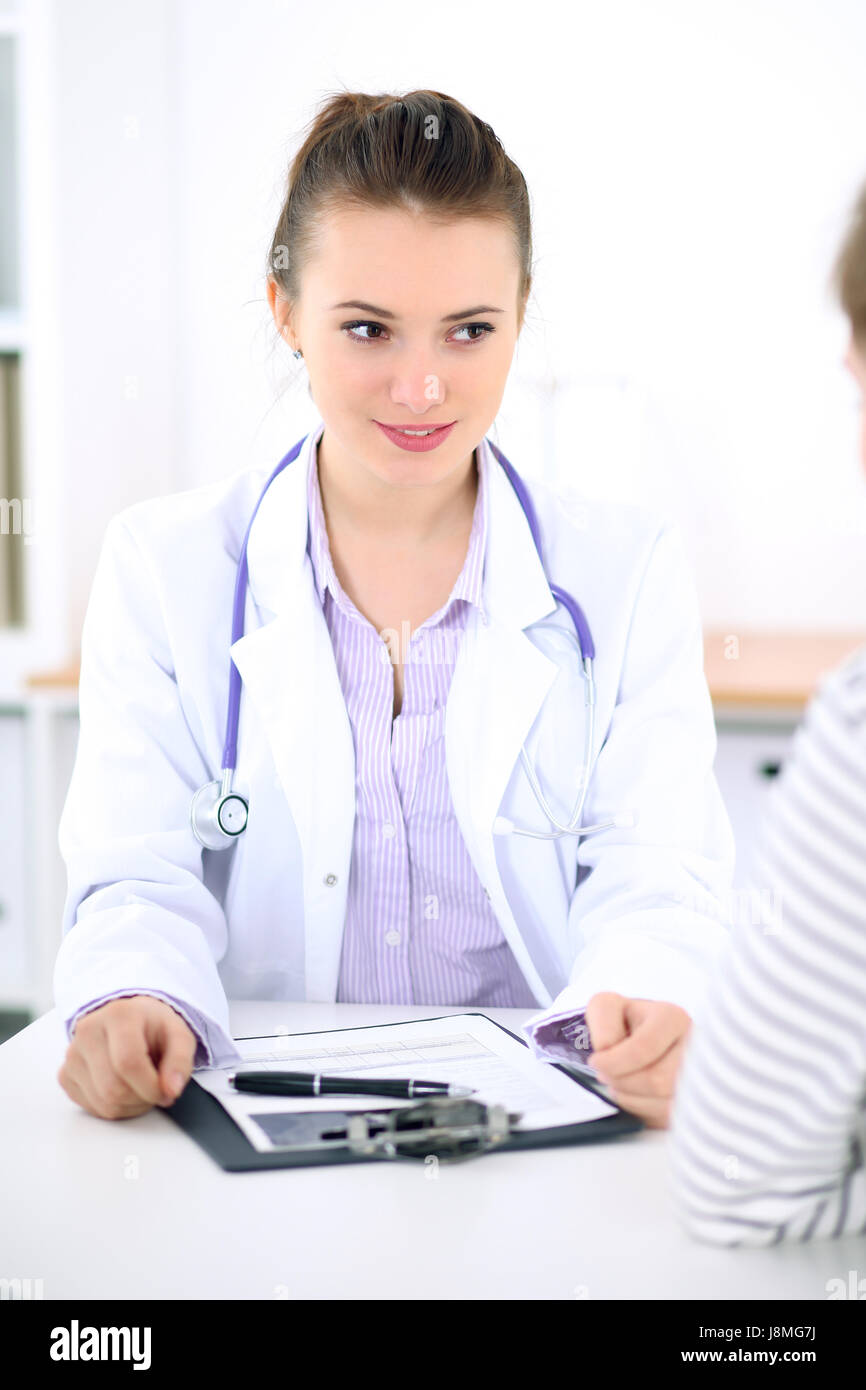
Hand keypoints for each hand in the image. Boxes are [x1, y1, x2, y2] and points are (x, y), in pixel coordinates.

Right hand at [57, 995, 197, 1119]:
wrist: (128, 1020)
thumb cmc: (152, 1027)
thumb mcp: (178, 1035)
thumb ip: (180, 1061)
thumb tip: (171, 1090)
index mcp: (119, 1015)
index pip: (128, 1063)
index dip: (150, 1087)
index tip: (165, 1092)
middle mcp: (88, 1031)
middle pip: (113, 1089)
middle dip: (142, 1099)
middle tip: (154, 1089)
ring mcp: (72, 1054)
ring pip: (103, 1103)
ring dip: (130, 1106)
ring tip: (140, 1087)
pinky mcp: (65, 1074)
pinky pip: (91, 1107)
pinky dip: (113, 1108)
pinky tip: (123, 1089)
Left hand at [584, 993, 690, 1127]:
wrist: (637, 1042)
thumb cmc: (623, 1024)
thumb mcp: (605, 1007)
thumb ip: (602, 1019)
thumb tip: (608, 1050)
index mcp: (673, 1018)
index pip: (644, 1048)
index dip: (614, 1061)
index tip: (596, 1062)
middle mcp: (695, 1047)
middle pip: (658, 1081)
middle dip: (623, 1082)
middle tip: (607, 1076)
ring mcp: (701, 1078)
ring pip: (664, 1104)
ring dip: (631, 1098)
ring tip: (622, 1083)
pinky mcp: (696, 1104)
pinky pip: (667, 1120)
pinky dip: (643, 1112)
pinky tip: (637, 1095)